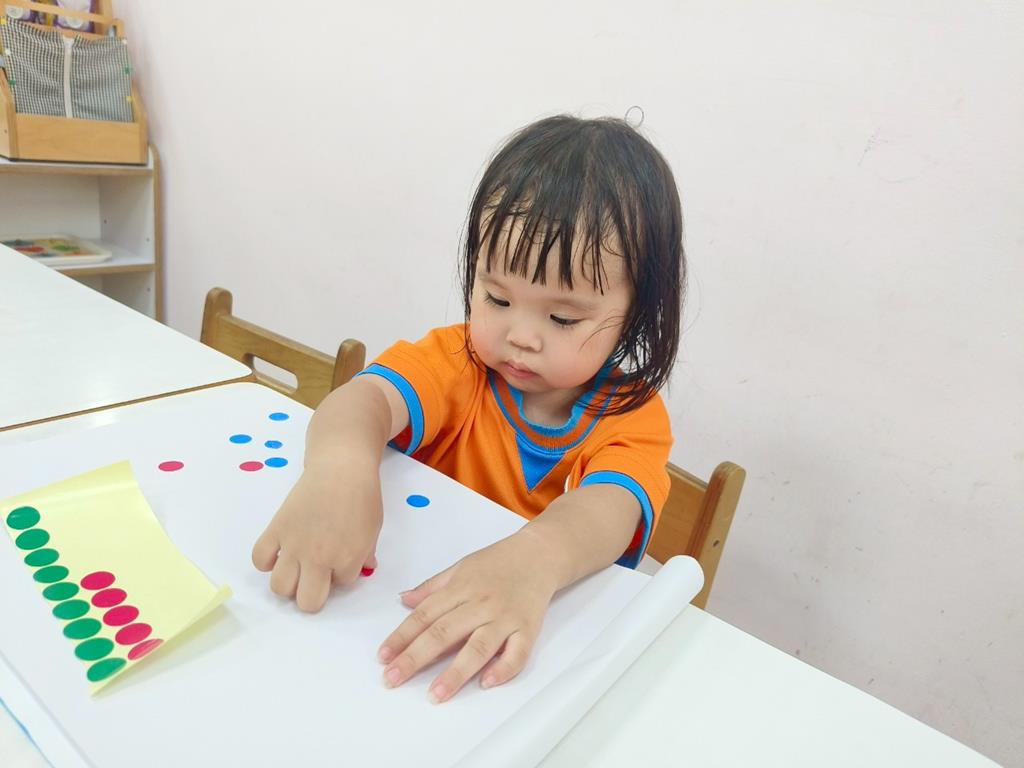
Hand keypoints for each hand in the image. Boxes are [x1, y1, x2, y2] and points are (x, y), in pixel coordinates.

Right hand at [251, 454, 381, 611]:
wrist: (341, 467)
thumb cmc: (362, 495)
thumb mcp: (373, 528)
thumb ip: (366, 552)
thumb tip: (365, 568)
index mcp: (348, 558)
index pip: (341, 585)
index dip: (341, 572)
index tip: (341, 556)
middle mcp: (319, 557)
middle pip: (307, 602)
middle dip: (312, 595)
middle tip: (315, 576)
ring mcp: (295, 544)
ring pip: (280, 587)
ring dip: (288, 583)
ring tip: (296, 568)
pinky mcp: (276, 529)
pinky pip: (260, 559)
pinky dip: (266, 561)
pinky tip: (278, 553)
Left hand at [377, 529, 560, 701]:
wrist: (540, 554)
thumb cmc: (499, 562)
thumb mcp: (460, 567)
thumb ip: (432, 587)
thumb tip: (403, 600)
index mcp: (461, 588)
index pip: (424, 616)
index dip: (401, 637)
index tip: (383, 657)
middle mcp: (480, 604)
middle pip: (443, 633)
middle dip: (415, 658)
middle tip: (392, 679)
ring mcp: (505, 618)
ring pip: (478, 648)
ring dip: (455, 673)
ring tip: (435, 694)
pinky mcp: (528, 629)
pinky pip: (517, 653)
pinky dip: (503, 669)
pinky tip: (486, 683)